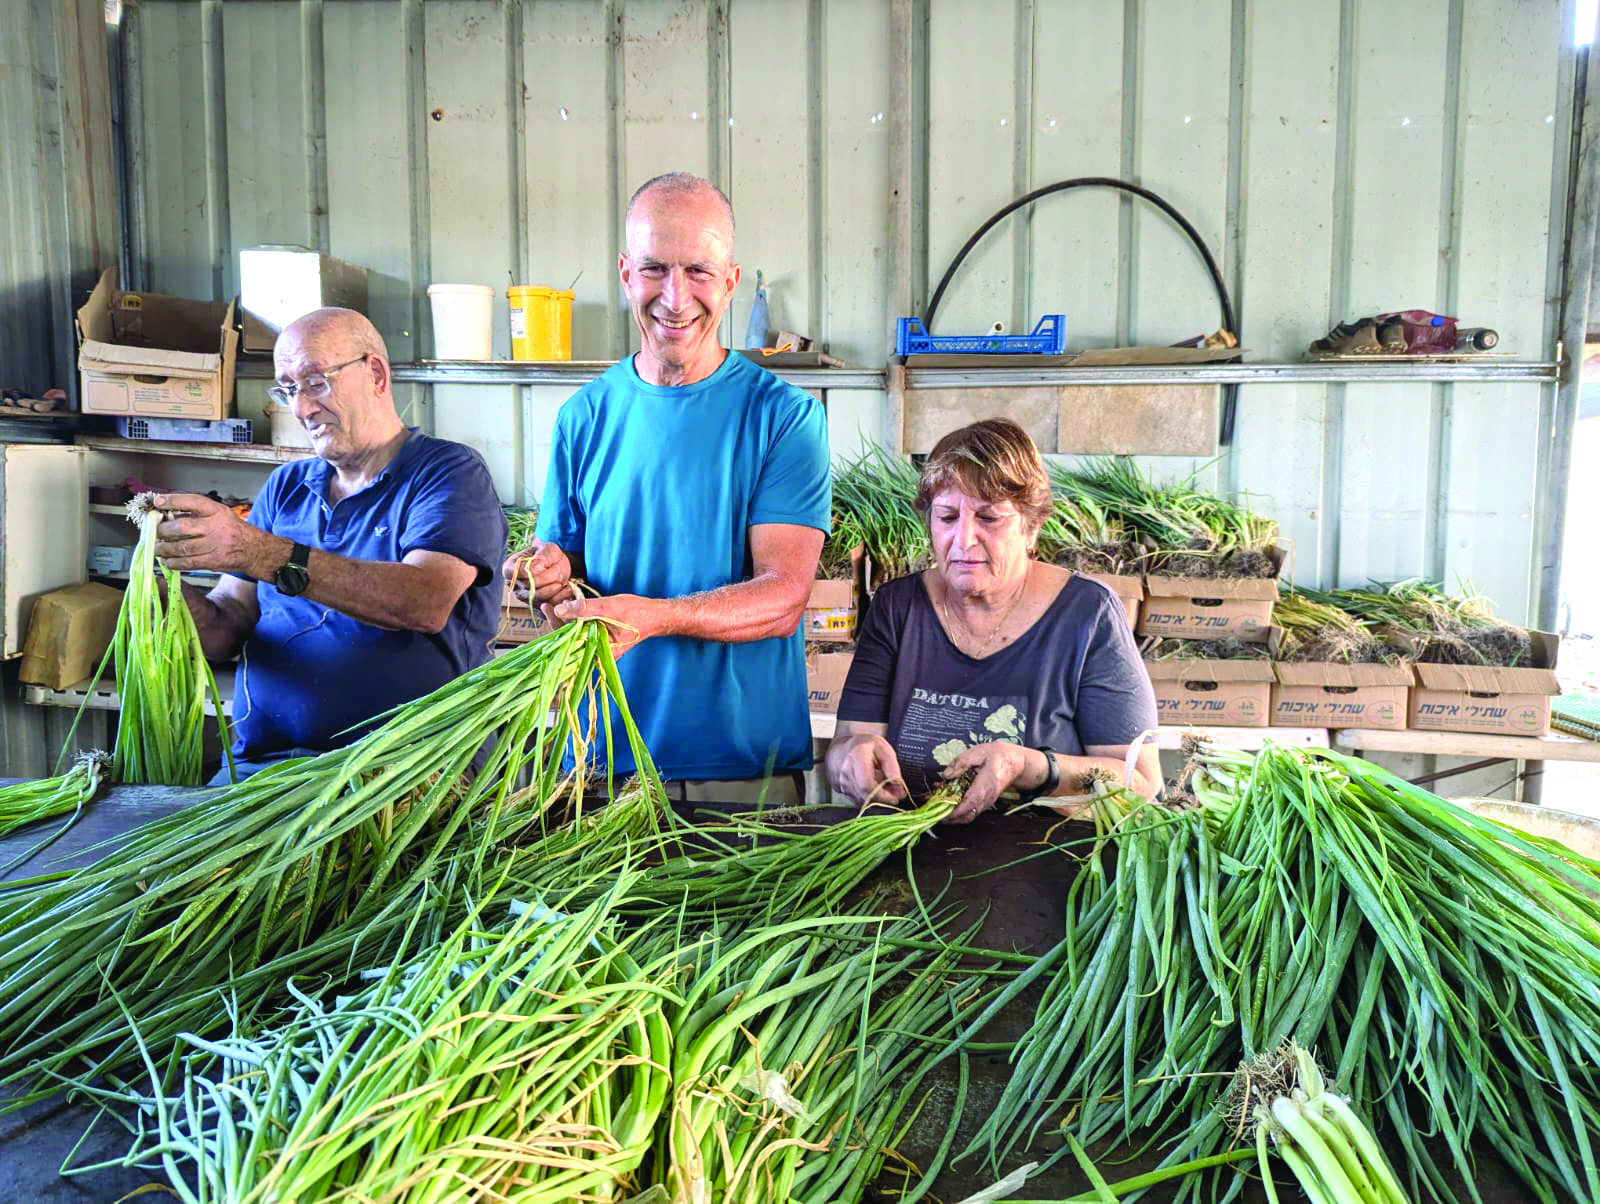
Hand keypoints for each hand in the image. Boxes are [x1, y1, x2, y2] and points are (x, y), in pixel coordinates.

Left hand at [152, 492, 267, 575]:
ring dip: (164, 549)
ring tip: (157, 549)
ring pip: (182, 547)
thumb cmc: (233, 530)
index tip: (158, 502)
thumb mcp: (220, 514)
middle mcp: (216, 526)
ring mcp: (216, 545)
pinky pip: (188, 562)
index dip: (174, 500)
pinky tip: (167, 561)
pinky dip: (174, 562)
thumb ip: (198, 513)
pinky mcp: (214, 561)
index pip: (193, 501)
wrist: (255, 549)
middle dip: (163, 530)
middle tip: (155, 532)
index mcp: (217, 511)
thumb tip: (168, 515)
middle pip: (183, 527)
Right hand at [503, 540, 572, 605]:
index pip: (514, 572)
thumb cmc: (549, 556)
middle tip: (558, 571)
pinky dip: (560, 598)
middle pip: (529, 586)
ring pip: (538, 598)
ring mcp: (525, 598)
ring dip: (554, 588)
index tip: (543, 565)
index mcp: (511, 568)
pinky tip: (566, 588)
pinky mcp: (538, 607)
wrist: (556, 566)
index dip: (530, 570)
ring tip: (562, 580)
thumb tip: (537, 567)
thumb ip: (543, 555)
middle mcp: (515, 586)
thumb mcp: (548, 549)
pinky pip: (548, 607)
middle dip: (547, 578)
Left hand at [544, 592, 657, 659]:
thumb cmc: (636, 613)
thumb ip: (584, 609)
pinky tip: (570, 610)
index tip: (547, 608)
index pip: (569, 642)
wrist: (655, 616)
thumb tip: (559, 609)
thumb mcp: (608, 607)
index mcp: (599, 652)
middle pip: (569, 640)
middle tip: (547, 604)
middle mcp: (597, 654)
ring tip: (556, 605)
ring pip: (575, 635)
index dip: (556, 625)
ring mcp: (599, 647)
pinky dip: (576, 622)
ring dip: (565, 621)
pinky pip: (583, 633)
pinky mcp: (600, 640)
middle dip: (558, 622)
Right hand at [832, 734, 907, 807]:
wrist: (847, 749)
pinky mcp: (844, 792)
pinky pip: (860, 802)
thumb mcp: (884, 750)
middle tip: (897, 795)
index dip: (882, 795)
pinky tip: (878, 791)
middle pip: (865, 795)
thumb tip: (899, 786)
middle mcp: (846, 772)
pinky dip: (871, 800)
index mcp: (857, 757)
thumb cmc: (867, 747)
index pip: (866, 784)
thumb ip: (892, 767)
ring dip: (879, 800)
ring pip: (863, 801)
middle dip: (884, 799)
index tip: (896, 797)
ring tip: (889, 791)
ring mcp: (843, 783)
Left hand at [940, 741, 1046, 822]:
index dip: (953, 812)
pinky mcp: (986, 802)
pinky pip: (972, 811)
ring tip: (938, 807)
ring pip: (969, 816)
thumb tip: (946, 775)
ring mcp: (988, 802)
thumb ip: (961, 763)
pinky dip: (959, 811)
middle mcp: (987, 798)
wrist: (1017, 762)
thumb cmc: (998, 755)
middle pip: (967, 816)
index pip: (968, 804)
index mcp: (986, 785)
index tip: (940, 814)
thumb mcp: (978, 752)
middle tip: (933, 813)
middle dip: (949, 818)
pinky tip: (948, 801)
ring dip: (953, 815)